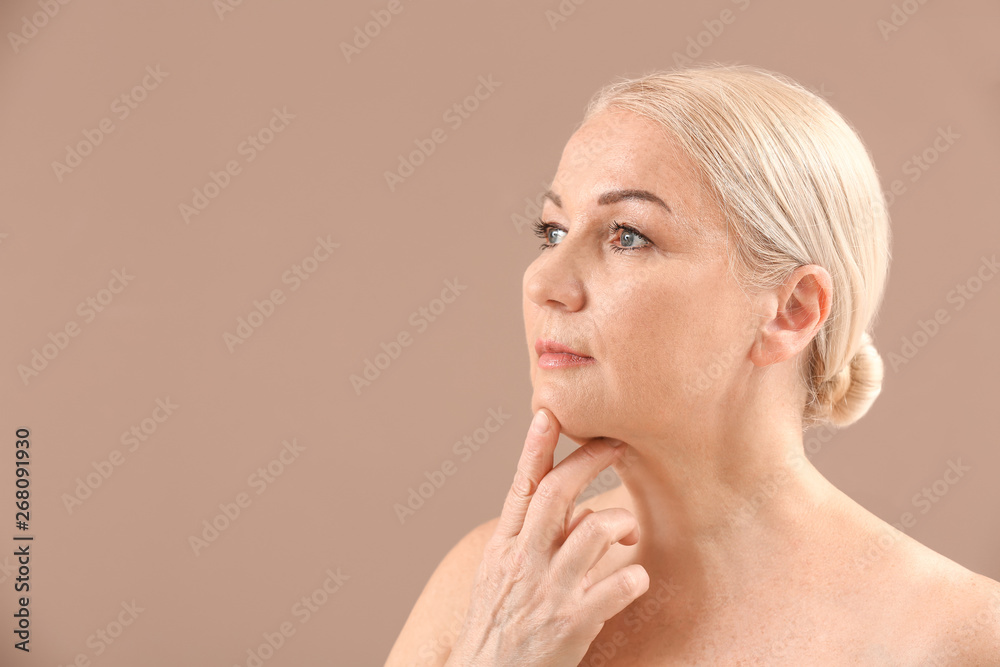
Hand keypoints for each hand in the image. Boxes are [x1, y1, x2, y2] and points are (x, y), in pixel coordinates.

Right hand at [446, 408, 647, 665]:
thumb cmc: (497, 628)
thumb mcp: (499, 577)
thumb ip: (529, 541)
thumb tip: (571, 509)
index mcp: (504, 548)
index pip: (519, 487)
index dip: (534, 448)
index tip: (548, 413)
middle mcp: (523, 562)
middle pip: (556, 494)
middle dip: (588, 460)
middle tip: (615, 443)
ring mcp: (548, 592)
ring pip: (592, 531)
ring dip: (618, 521)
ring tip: (628, 529)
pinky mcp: (571, 623)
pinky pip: (615, 586)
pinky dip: (632, 578)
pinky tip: (636, 579)